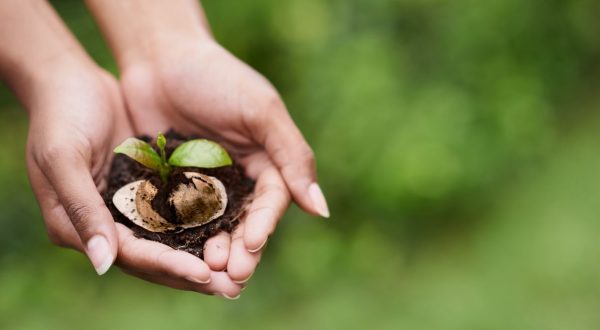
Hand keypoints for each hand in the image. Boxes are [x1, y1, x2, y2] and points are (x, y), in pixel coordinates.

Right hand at [25, 64, 242, 296]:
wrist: (69, 80)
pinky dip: (203, 221)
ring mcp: (130, 207)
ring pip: (172, 240)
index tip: (205, 274)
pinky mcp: (149, 187)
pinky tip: (233, 226)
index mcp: (78, 227)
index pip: (130, 255)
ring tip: (242, 265)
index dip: (168, 266)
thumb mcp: (63, 158)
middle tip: (234, 285)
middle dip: (194, 272)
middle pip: (155, 258)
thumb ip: (83, 209)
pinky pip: (179, 210)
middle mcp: (107, 224)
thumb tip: (104, 264)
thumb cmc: (58, 116)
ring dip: (204, 253)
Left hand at [119, 40, 329, 283]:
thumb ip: (292, 156)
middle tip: (230, 277)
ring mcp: (203, 185)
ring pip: (212, 228)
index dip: (264, 225)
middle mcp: (238, 178)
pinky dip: (178, 240)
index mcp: (266, 161)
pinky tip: (174, 257)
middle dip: (239, 250)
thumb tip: (321, 208)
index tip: (252, 244)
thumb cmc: (216, 76)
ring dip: (211, 252)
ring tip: (205, 275)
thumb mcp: (260, 110)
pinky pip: (176, 218)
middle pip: (243, 222)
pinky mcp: (170, 187)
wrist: (159, 56)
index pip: (272, 201)